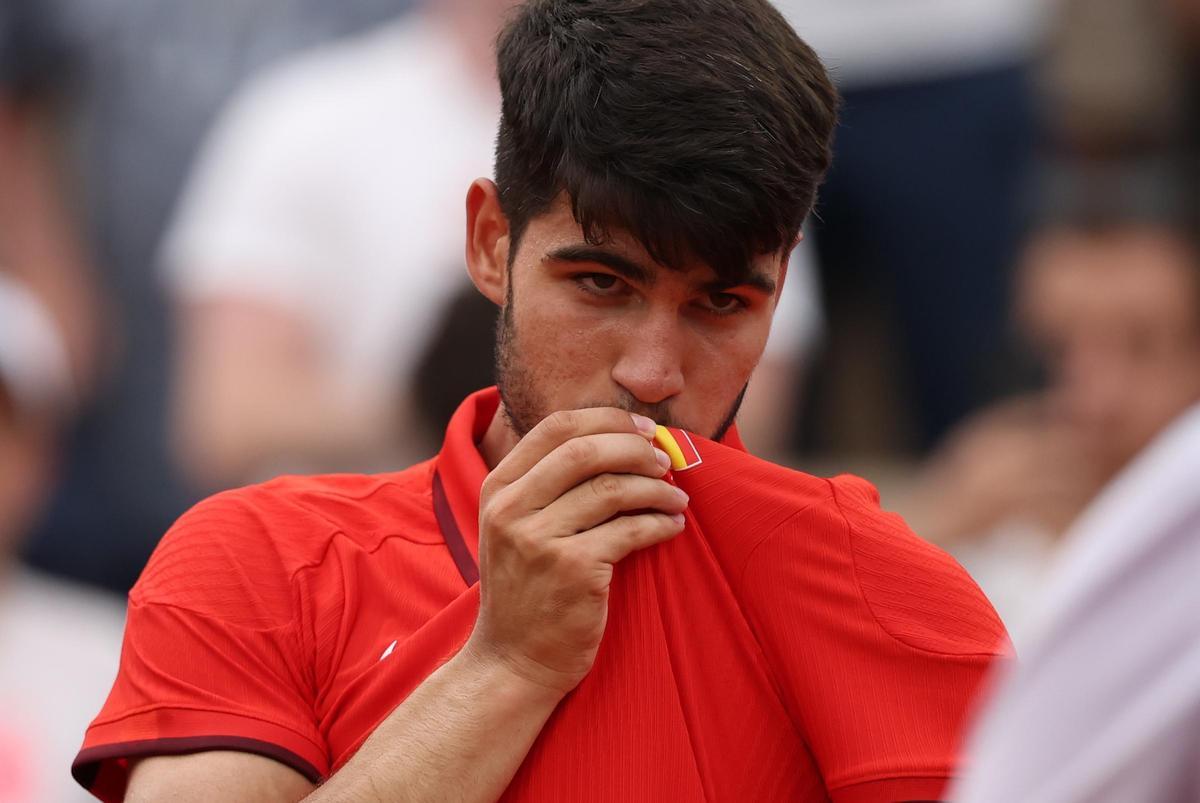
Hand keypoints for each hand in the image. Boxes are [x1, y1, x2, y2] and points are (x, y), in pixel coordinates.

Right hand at [464, 408, 688, 695]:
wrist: (512, 662)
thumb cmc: (526, 590)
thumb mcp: (514, 527)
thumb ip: (547, 484)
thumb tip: (617, 439)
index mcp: (499, 487)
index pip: (557, 427)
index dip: (609, 419)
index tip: (644, 429)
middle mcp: (512, 508)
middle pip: (586, 451)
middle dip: (637, 449)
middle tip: (667, 462)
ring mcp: (539, 539)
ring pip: (613, 489)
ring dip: (656, 489)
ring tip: (676, 500)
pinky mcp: (573, 570)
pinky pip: (630, 530)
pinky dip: (660, 524)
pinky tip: (672, 527)